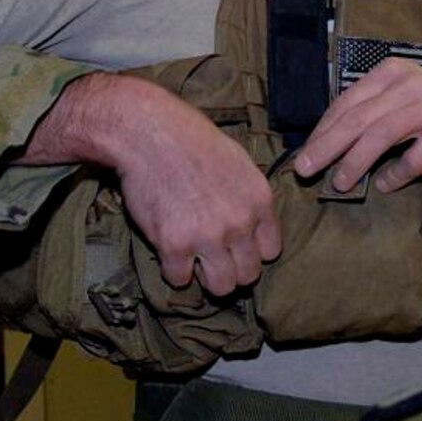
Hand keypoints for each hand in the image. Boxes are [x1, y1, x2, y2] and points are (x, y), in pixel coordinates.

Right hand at [23, 74, 279, 295]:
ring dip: (207, 278)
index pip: (271, 251)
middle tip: (213, 257)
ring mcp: (208, 236)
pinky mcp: (174, 245)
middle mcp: (240, 222)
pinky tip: (169, 253)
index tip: (236, 245)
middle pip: (249, 275)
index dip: (252, 251)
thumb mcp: (239, 162)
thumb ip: (249, 197)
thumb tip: (251, 223)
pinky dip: (173, 271)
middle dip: (231, 269)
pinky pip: (180, 280)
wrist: (149, 133)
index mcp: (259, 201)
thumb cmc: (191, 140)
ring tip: (194, 262)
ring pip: (221, 287)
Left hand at [294, 59, 421, 193]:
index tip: (305, 153)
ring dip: (354, 162)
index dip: (322, 130)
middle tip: (305, 169)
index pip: (347, 103)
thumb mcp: (403, 98)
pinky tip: (385, 185)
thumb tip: (329, 144)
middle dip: (327, 146)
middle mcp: (408, 86)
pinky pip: (414, 157)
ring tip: (340, 183)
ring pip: (379, 135)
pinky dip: (396, 174)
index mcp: (391, 75)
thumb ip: (372, 113)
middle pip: (357, 119)